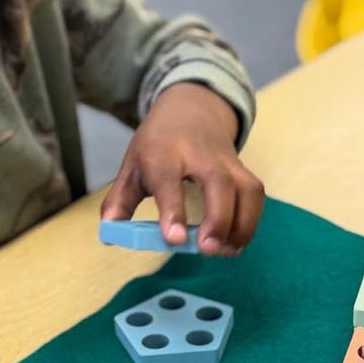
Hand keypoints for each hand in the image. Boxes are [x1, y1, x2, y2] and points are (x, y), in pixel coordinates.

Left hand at [101, 82, 264, 255]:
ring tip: (226, 252)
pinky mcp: (243, 169)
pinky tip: (236, 244)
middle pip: (218, 182)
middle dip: (218, 218)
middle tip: (208, 249)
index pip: (168, 179)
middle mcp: (199, 154)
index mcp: (163, 152)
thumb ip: (119, 201)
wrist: (191, 110)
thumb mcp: (131, 167)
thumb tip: (108, 234)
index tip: (174, 239)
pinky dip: (250, 222)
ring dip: (241, 224)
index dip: (172, 210)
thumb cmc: (157, 145)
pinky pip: (255, 196)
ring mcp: (226, 161)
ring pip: (245, 188)